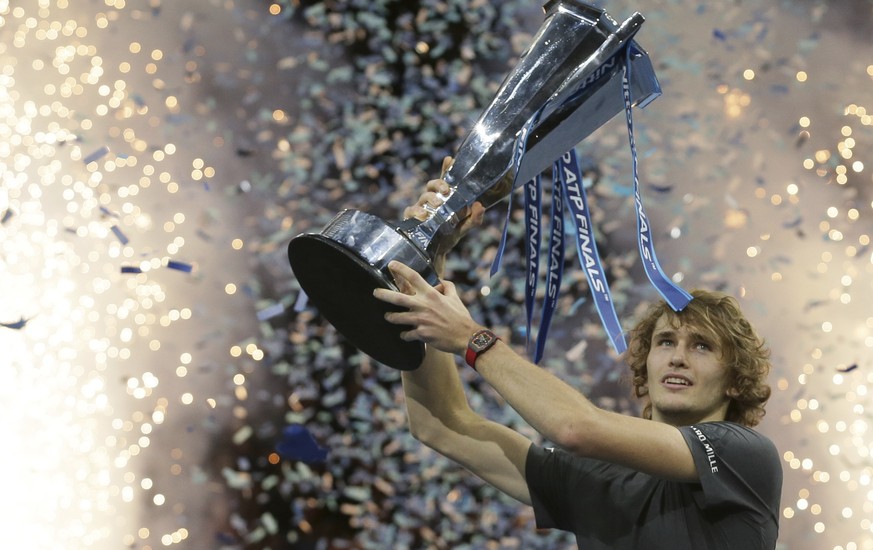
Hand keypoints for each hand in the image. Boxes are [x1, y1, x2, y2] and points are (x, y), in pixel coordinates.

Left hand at [373, 260, 480, 355]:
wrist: (466, 337)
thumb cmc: (461, 317)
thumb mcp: (455, 298)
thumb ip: (448, 287)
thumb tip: (441, 281)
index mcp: (432, 295)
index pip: (414, 277)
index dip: (401, 269)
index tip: (391, 264)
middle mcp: (424, 306)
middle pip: (398, 298)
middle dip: (384, 294)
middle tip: (375, 292)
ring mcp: (421, 320)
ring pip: (398, 318)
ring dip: (391, 317)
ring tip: (388, 317)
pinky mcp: (421, 334)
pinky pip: (407, 334)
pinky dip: (405, 335)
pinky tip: (405, 336)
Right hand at [403, 157, 484, 274]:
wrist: (437, 253)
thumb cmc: (450, 235)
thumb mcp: (464, 227)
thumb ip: (473, 218)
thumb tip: (480, 205)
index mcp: (445, 199)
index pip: (446, 181)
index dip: (447, 169)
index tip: (450, 159)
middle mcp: (432, 200)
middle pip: (432, 185)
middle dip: (439, 184)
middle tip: (446, 190)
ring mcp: (421, 208)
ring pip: (423, 196)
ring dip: (430, 198)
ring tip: (438, 204)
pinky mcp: (412, 218)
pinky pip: (410, 210)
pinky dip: (416, 211)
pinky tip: (423, 215)